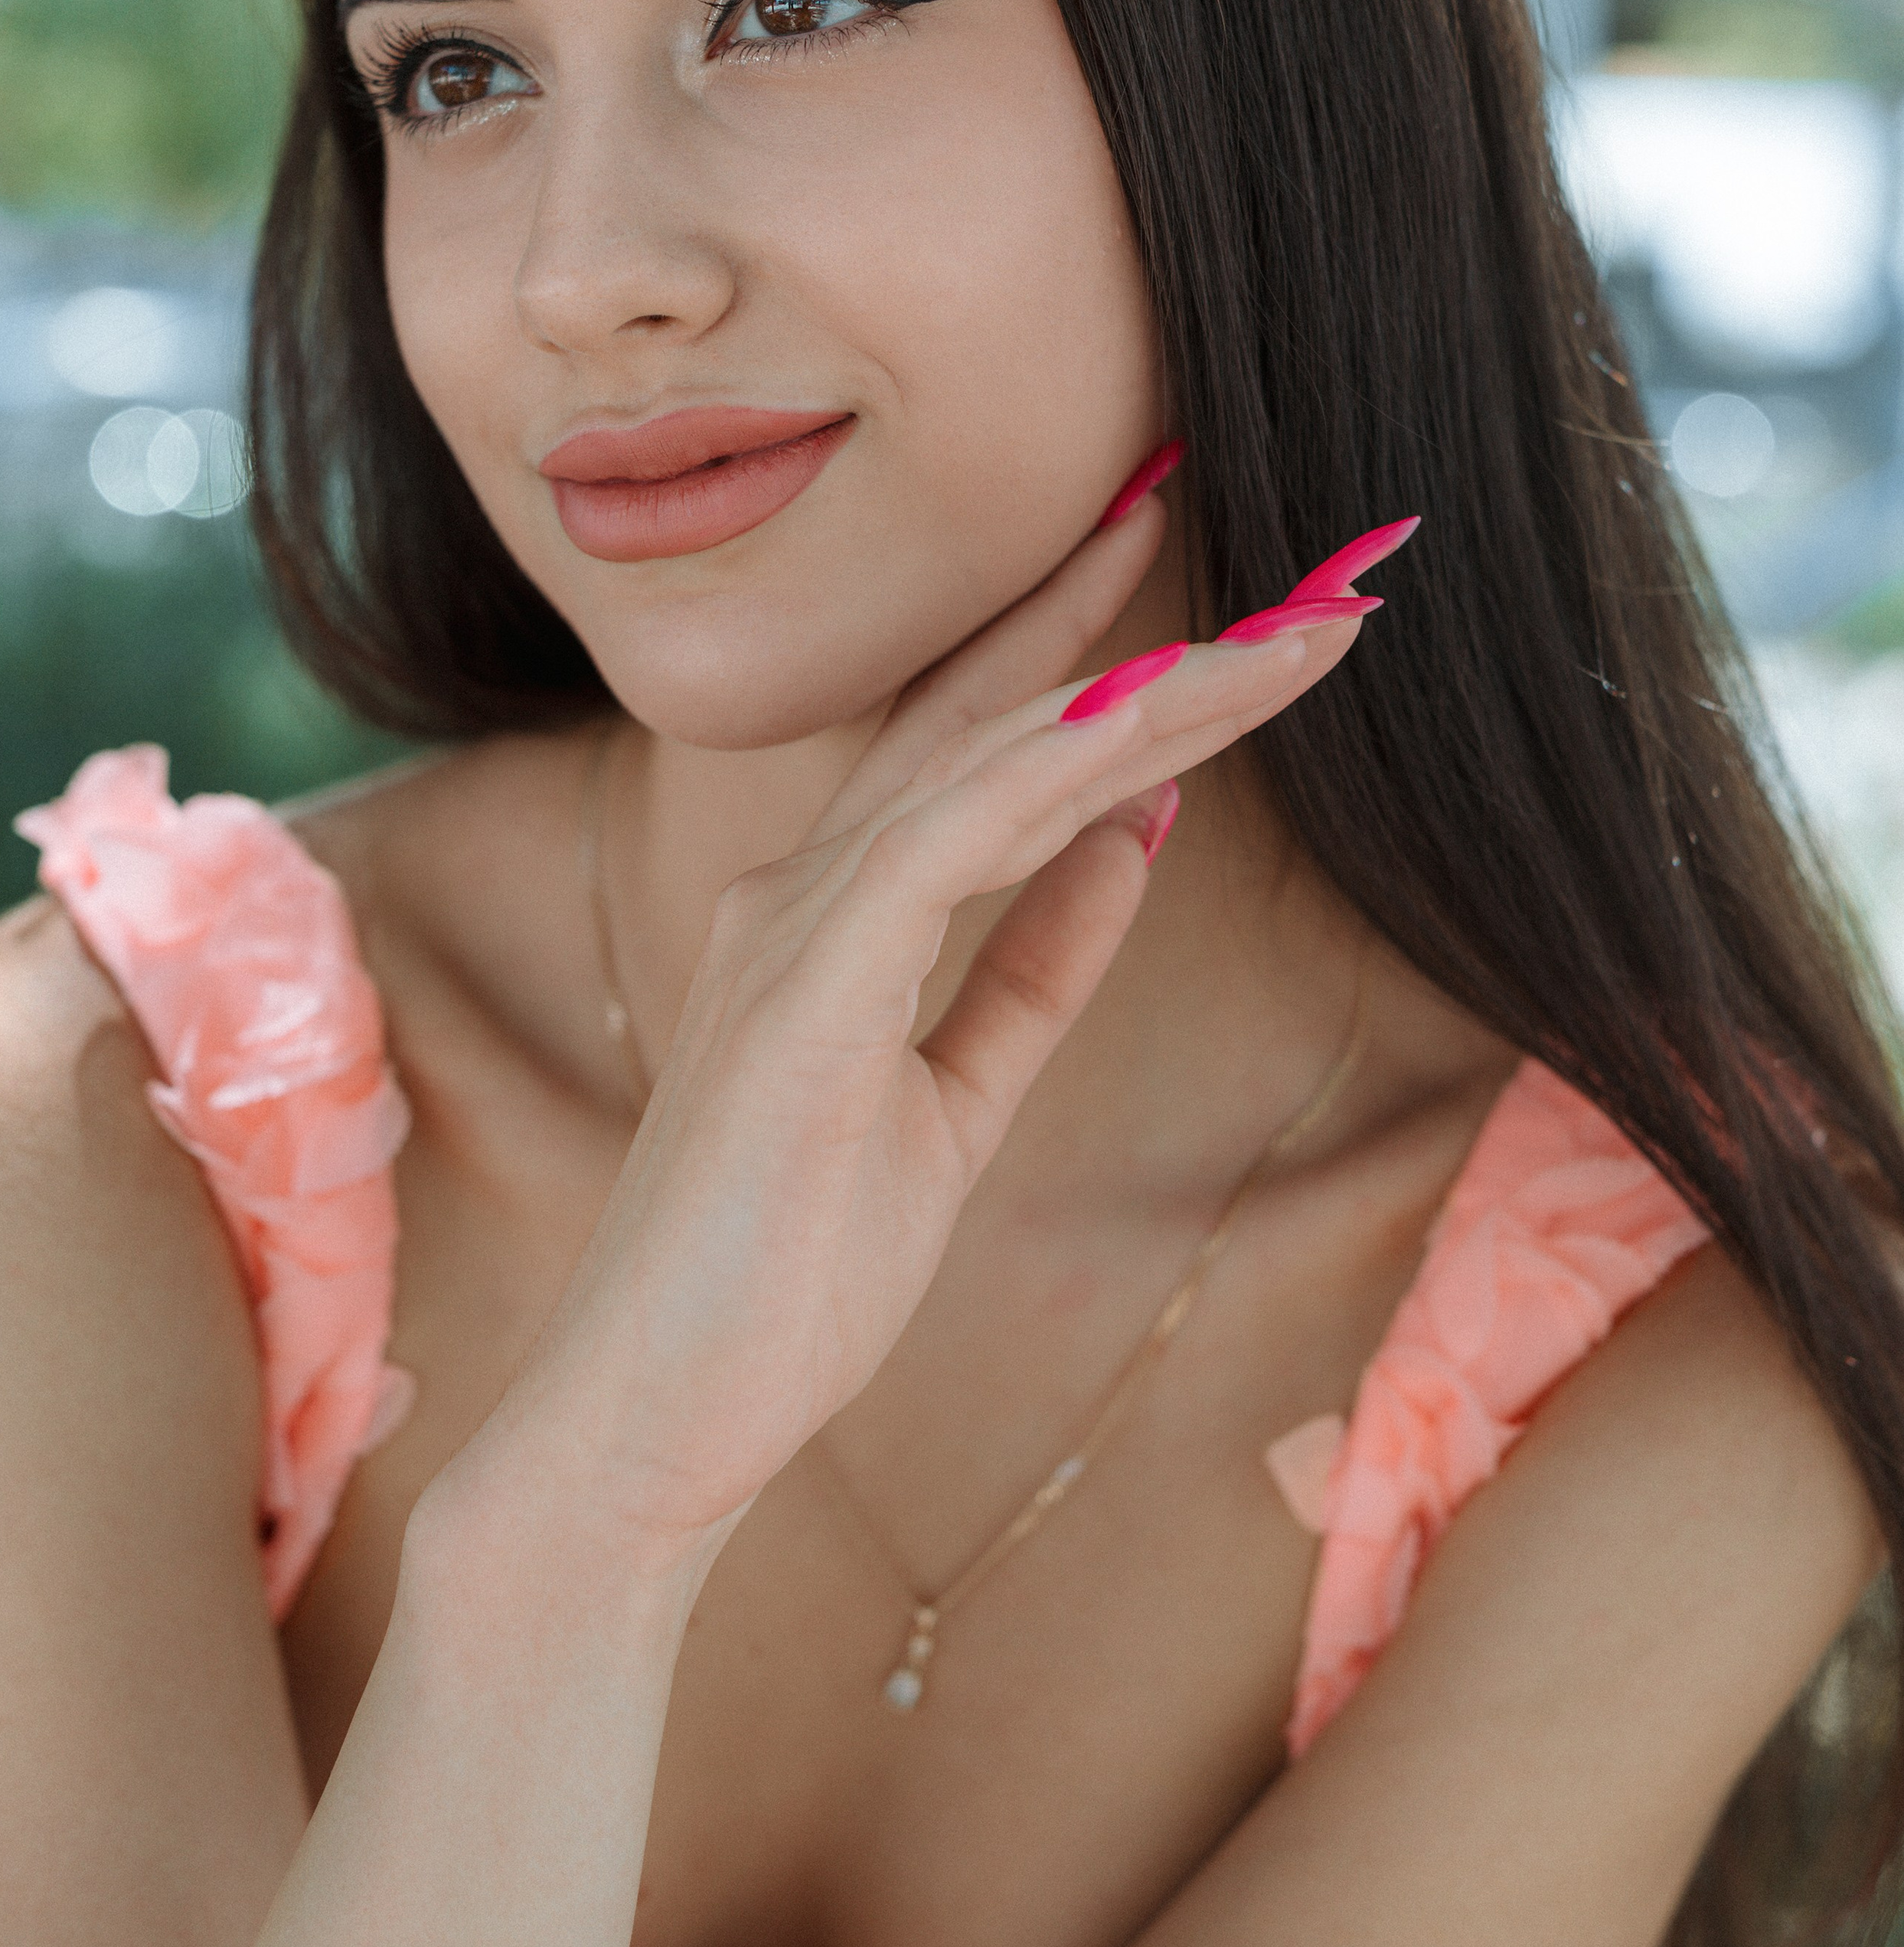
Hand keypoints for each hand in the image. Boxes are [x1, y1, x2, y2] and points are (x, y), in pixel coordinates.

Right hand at [448, 500, 1389, 1566]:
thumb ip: (1032, 968)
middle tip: (1272, 530)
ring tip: (1292, 624)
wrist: (654, 1416)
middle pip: (992, 712)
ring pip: (994, 759)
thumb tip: (1129, 841)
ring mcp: (794, 930)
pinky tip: (1149, 717)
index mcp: (835, 913)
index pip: (985, 745)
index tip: (1220, 587)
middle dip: (1130, 610)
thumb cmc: (785, 1273)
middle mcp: (806, 886)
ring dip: (1149, 682)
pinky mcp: (806, 995)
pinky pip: (946, 849)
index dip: (1098, 652)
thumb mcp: (954, 1102)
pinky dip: (1047, 772)